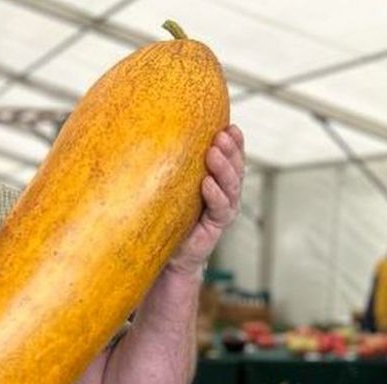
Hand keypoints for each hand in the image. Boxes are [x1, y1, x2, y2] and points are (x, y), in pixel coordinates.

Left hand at [168, 124, 244, 275]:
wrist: (170, 254)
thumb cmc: (169, 218)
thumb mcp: (173, 189)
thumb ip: (173, 169)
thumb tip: (150, 138)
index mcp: (219, 182)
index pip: (232, 159)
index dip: (235, 143)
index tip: (230, 126)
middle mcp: (225, 194)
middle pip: (235, 169)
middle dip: (231, 150)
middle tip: (221, 135)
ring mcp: (223, 210)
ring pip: (231, 186)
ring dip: (223, 167)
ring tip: (214, 151)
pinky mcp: (216, 226)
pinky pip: (219, 208)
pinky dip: (215, 194)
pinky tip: (207, 182)